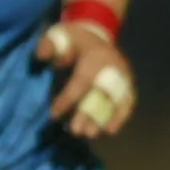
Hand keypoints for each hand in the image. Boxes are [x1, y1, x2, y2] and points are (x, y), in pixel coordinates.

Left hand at [35, 21, 135, 138]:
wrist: (97, 35)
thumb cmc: (73, 39)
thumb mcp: (58, 35)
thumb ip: (48, 45)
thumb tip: (40, 57)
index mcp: (95, 56)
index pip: (81, 81)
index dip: (68, 99)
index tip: (54, 114)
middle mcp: (114, 67)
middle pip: (102, 94)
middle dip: (88, 114)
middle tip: (76, 131)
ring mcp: (124, 75)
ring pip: (116, 101)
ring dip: (104, 119)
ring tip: (89, 134)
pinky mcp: (129, 83)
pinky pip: (128, 101)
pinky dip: (121, 116)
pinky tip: (110, 130)